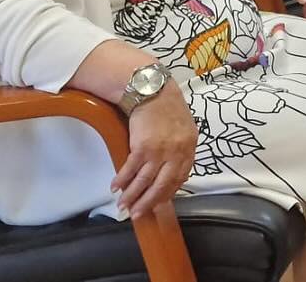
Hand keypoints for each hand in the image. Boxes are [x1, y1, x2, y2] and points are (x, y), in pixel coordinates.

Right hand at [112, 84, 195, 218]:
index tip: (157, 203)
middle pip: (162, 185)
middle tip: (137, 214)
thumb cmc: (168, 108)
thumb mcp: (184, 129)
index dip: (167, 193)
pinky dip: (122, 180)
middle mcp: (177, 152)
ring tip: (123, 206)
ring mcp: (160, 151)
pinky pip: (131, 170)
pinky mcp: (142, 147)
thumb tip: (170, 170)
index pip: (180, 178)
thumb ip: (181, 148)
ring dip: (132, 196)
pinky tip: (115, 187)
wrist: (154, 90)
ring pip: (145, 181)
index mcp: (190, 148)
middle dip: (148, 202)